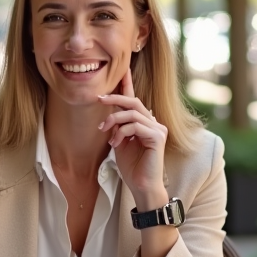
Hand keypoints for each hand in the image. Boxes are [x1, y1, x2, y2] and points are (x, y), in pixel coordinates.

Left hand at [98, 68, 167, 202]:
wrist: (142, 186)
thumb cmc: (132, 168)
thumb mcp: (120, 143)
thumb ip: (118, 127)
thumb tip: (110, 115)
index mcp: (144, 123)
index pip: (134, 100)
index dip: (128, 84)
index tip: (122, 70)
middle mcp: (153, 122)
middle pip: (133, 101)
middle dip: (114, 98)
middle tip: (99, 98)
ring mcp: (158, 129)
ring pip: (133, 112)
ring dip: (114, 120)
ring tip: (104, 131)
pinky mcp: (158, 137)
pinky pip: (136, 125)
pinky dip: (122, 132)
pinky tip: (115, 143)